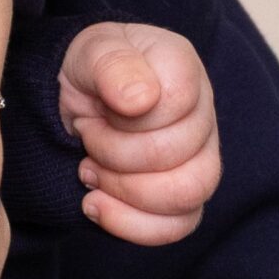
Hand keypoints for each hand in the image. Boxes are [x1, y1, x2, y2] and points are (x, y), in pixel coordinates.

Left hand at [60, 21, 220, 245]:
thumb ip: (113, 64)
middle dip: (115, 155)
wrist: (76, 100)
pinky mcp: (182, 197)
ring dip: (124, 191)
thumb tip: (139, 100)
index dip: (126, 118)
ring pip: (187, 195)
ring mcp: (199, 158)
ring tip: (90, 172)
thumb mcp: (91, 52)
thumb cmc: (90, 71)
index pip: (176, 102)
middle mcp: (201, 114)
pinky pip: (177, 227)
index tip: (96, 111)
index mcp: (183, 69)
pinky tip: (95, 204)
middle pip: (178, 154)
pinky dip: (129, 224)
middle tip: (87, 140)